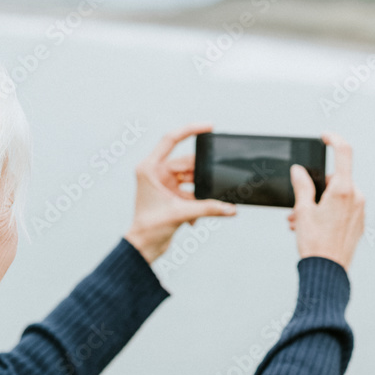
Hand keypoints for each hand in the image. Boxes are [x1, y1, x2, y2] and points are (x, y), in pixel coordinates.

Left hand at [124, 123, 236, 262]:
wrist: (143, 247)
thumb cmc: (150, 228)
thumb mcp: (181, 214)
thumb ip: (209, 208)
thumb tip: (231, 208)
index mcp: (150, 168)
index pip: (170, 140)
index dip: (190, 130)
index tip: (209, 127)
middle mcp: (155, 172)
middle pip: (186, 163)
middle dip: (201, 175)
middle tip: (214, 182)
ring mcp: (163, 183)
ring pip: (190, 179)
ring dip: (199, 193)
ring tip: (200, 207)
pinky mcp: (170, 195)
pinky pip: (190, 192)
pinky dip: (196, 203)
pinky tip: (194, 219)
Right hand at [287, 132, 364, 269]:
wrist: (327, 272)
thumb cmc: (316, 244)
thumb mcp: (303, 210)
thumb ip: (302, 186)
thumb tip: (299, 171)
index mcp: (344, 190)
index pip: (343, 152)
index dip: (333, 139)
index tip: (324, 137)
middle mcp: (356, 198)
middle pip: (336, 179)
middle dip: (316, 188)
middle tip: (298, 205)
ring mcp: (360, 211)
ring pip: (338, 196)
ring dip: (318, 203)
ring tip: (300, 221)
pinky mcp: (359, 224)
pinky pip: (343, 209)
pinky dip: (328, 212)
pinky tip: (312, 227)